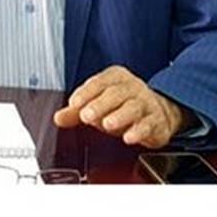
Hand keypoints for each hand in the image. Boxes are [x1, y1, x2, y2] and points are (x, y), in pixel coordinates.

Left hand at [53, 65, 190, 148]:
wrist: (158, 113)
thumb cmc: (123, 107)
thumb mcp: (99, 105)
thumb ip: (77, 111)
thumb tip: (58, 118)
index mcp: (116, 79)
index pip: (99, 82)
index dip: (86, 92)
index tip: (74, 104)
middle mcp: (132, 88)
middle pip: (116, 93)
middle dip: (100, 104)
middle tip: (86, 115)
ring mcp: (145, 103)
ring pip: (133, 107)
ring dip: (119, 116)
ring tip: (107, 124)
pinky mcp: (156, 121)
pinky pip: (148, 125)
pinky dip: (138, 131)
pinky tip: (129, 137)